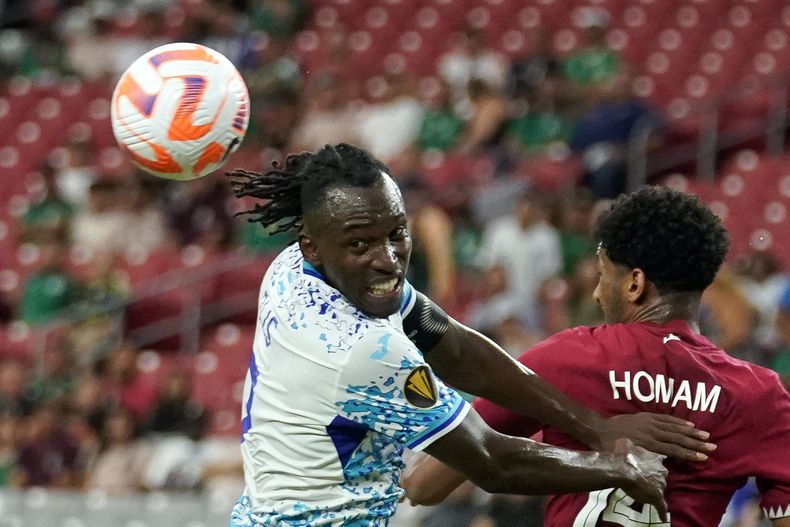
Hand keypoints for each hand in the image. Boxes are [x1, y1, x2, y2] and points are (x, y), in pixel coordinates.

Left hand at [596, 413, 715, 460]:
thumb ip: (644, 460)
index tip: (703, 457)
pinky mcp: (646, 416)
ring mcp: (649, 422)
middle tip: (712, 447)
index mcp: (648, 444)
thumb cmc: (611, 448)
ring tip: (705, 435)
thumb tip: (659, 466)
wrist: (599, 429)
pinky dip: (678, 421)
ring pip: (674, 427)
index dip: (689, 454)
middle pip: (678, 438)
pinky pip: (665, 418)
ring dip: (691, 432)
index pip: (673, 450)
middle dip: (696, 443)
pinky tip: (688, 424)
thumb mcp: (627, 458)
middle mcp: (651, 432)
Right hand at [614, 438, 668, 521]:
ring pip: (660, 487)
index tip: (652, 464)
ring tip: (645, 491)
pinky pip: (661, 505)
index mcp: (655, 457)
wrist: (621, 468)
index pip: (660, 459)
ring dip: (654, 488)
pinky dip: (661, 511)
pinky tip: (662, 517)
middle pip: (661, 474)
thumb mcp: (625, 443)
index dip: (655, 462)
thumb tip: (624, 439)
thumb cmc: (621, 454)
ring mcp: (660, 483)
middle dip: (655, 476)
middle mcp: (661, 469)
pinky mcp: (657, 496)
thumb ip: (629, 444)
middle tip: (644, 478)